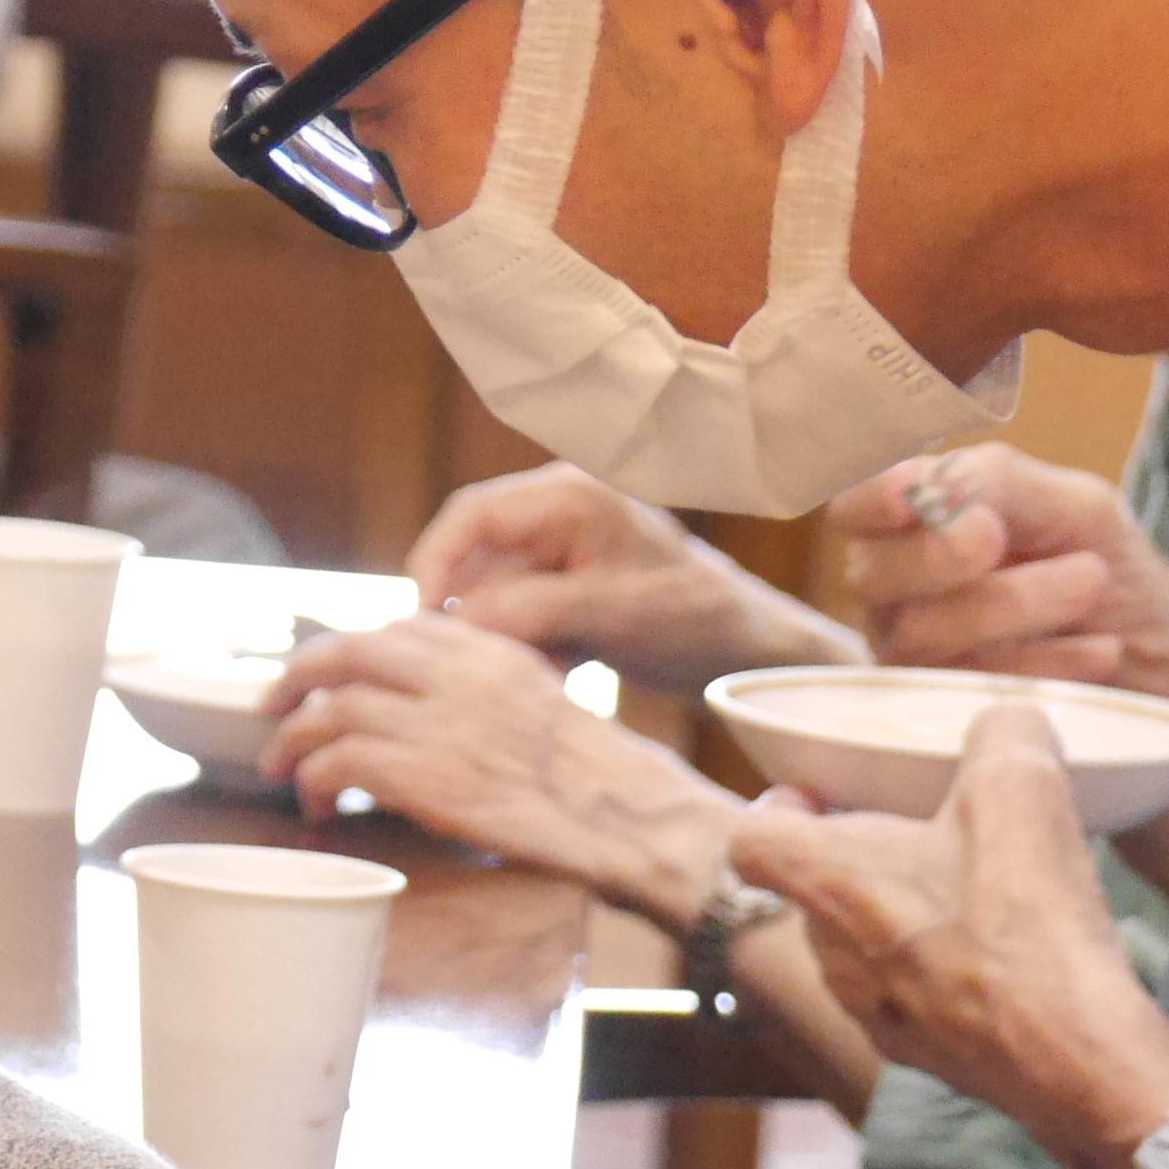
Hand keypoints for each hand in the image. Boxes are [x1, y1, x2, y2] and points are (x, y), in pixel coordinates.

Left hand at [264, 611, 733, 898]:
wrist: (625, 815)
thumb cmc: (598, 779)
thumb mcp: (542, 705)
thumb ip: (483, 692)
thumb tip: (428, 709)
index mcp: (486, 650)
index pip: (396, 627)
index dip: (349, 647)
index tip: (328, 672)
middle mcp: (454, 673)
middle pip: (346, 651)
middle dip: (297, 676)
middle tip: (272, 706)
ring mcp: (434, 720)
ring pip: (330, 708)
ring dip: (292, 741)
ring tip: (280, 770)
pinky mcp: (419, 772)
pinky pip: (337, 762)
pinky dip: (314, 783)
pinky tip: (319, 806)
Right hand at [410, 462, 858, 690]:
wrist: (748, 652)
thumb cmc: (693, 618)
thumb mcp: (611, 612)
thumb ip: (530, 609)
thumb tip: (454, 620)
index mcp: (568, 495)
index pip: (470, 515)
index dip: (432, 563)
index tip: (419, 619)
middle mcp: (556, 512)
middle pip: (472, 557)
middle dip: (469, 613)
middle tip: (472, 663)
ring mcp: (561, 551)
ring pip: (490, 593)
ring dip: (501, 638)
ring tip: (539, 672)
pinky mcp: (566, 588)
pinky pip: (517, 615)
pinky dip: (525, 647)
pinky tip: (559, 673)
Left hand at [723, 705, 1168, 1168]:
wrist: (1073, 1060)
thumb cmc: (1025, 925)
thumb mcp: (1020, 788)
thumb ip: (1004, 731)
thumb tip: (1007, 719)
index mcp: (828, 881)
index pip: (751, 836)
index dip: (779, 804)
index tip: (822, 791)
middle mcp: (831, 954)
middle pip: (816, 888)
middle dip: (862, 854)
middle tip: (925, 831)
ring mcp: (873, 1014)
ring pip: (863, 946)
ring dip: (904, 914)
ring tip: (975, 891)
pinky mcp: (922, 1056)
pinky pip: (912, 998)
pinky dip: (943, 970)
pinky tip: (1005, 956)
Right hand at [829, 452, 1168, 901]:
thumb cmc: (1125, 590)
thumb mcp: (1081, 511)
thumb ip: (1004, 483)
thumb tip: (933, 491)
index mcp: (925, 528)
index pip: (857, 507)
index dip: (871, 500)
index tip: (912, 495)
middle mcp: (902, 596)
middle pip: (875, 571)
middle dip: (943, 553)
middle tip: (1002, 539)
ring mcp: (917, 665)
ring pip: (917, 633)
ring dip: (1010, 602)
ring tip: (1090, 584)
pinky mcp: (950, 723)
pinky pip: (961, 691)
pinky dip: (1035, 662)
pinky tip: (1097, 653)